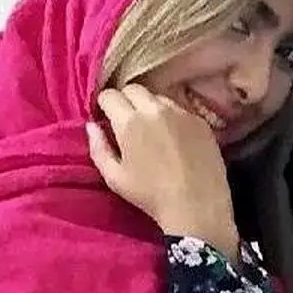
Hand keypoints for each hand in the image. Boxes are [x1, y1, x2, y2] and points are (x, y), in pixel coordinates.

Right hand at [88, 84, 239, 259]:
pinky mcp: (199, 120)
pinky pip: (180, 109)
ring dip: (149, 106)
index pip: (110, 94)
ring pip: (158, 97)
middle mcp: (155, 109)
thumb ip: (98, 148)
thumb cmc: (149, 194)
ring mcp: (181, 112)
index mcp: (129, 121)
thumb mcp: (114, 177)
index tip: (105, 116)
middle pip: (134, 89)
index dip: (104, 104)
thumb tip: (92, 125)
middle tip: (125, 120)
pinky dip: (172, 117)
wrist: (196, 204)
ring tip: (151, 128)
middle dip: (125, 100)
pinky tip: (174, 137)